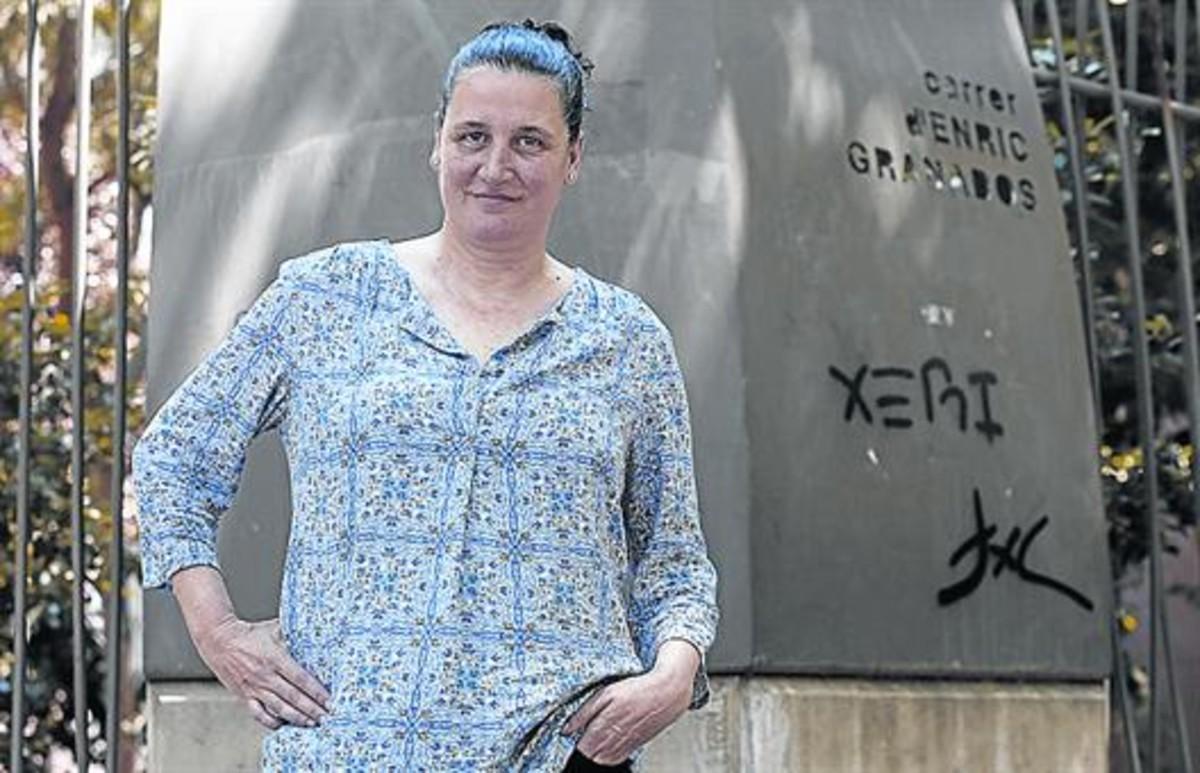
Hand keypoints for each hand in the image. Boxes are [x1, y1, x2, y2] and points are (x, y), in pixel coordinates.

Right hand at [195, 616, 330, 729]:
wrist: (219, 640)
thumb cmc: (250, 634)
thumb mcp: (275, 629)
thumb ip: (294, 635)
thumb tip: (316, 635)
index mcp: (275, 658)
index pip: (301, 679)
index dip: (316, 692)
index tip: (330, 700)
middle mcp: (265, 676)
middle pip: (293, 697)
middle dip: (313, 709)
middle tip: (328, 717)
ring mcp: (254, 688)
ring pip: (279, 708)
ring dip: (297, 718)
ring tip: (313, 723)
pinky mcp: (244, 696)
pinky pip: (259, 714)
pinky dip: (272, 721)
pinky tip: (284, 724)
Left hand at [561, 643, 697, 764]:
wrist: (667, 694)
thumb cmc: (637, 689)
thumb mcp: (605, 694)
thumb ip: (584, 713)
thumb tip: (566, 729)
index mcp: (604, 726)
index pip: (581, 748)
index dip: (573, 743)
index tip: (569, 735)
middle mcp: (615, 740)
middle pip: (590, 757)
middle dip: (583, 748)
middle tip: (581, 736)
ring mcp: (625, 746)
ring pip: (603, 761)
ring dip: (595, 753)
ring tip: (593, 740)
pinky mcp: (634, 747)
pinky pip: (616, 759)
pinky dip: (607, 755)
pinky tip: (606, 744)